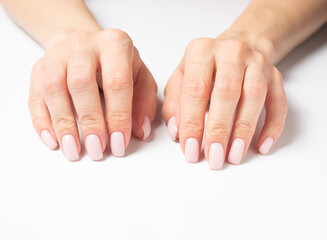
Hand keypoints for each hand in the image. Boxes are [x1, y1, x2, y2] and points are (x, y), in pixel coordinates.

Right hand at [28, 29, 156, 160]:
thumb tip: (140, 131)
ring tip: (73, 150)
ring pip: (53, 88)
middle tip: (97, 149)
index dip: (118, 116)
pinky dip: (42, 121)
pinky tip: (53, 140)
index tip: (119, 143)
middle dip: (90, 121)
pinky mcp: (40, 68)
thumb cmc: (118, 65)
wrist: (87, 44)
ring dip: (63, 124)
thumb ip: (144, 102)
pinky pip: (36, 95)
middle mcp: (84, 46)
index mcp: (115, 45)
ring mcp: (58, 55)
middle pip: (81, 82)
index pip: (116, 82)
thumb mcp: (141, 77)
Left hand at [162, 36, 286, 169]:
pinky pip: (278, 102)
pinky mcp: (275, 76)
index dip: (192, 122)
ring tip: (234, 156)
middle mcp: (231, 52)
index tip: (190, 148)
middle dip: (219, 129)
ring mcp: (256, 62)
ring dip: (244, 129)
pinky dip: (272, 126)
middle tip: (214, 157)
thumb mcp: (179, 78)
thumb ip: (174, 104)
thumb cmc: (203, 68)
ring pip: (254, 95)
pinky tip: (262, 146)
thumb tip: (177, 132)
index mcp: (201, 51)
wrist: (235, 47)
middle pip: (226, 92)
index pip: (195, 90)